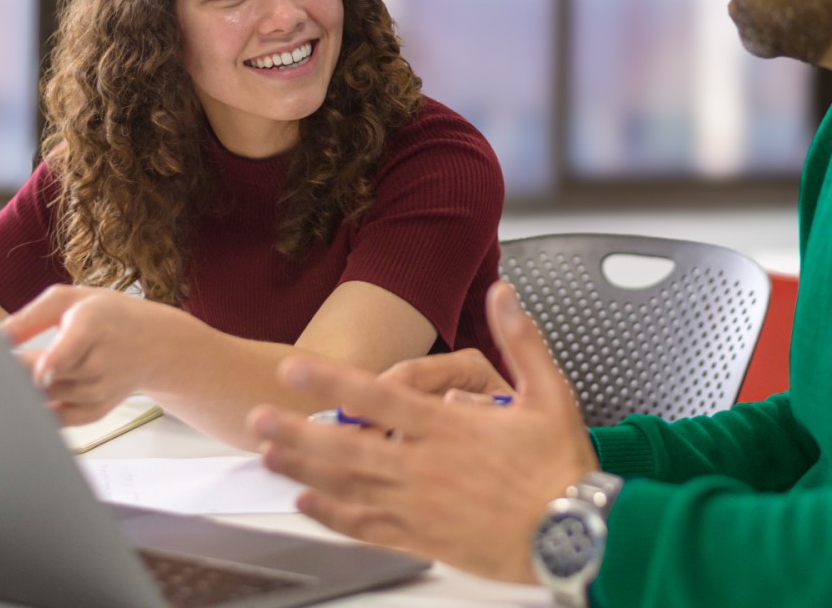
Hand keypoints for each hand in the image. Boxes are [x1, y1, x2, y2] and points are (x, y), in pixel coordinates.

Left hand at [0, 285, 186, 425]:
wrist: (153, 343)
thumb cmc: (107, 316)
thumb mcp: (69, 300)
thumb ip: (29, 317)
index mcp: (93, 324)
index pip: (70, 350)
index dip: (50, 363)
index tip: (36, 371)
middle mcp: (100, 361)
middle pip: (44, 378)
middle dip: (18, 372)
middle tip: (0, 363)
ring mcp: (100, 390)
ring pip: (44, 398)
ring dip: (29, 387)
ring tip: (36, 366)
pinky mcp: (97, 411)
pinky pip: (56, 419)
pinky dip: (41, 409)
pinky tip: (43, 390)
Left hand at [249, 281, 597, 583]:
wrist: (575, 535)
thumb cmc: (561, 469)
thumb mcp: (550, 394)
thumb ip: (521, 340)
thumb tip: (503, 294)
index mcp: (449, 427)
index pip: (378, 396)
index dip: (329, 380)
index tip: (293, 369)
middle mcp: (424, 466)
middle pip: (346, 444)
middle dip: (296, 430)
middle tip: (256, 419)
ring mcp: (418, 505)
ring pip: (347, 486)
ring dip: (303, 469)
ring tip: (267, 456)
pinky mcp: (423, 537)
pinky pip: (366, 526)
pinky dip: (332, 515)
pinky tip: (308, 504)